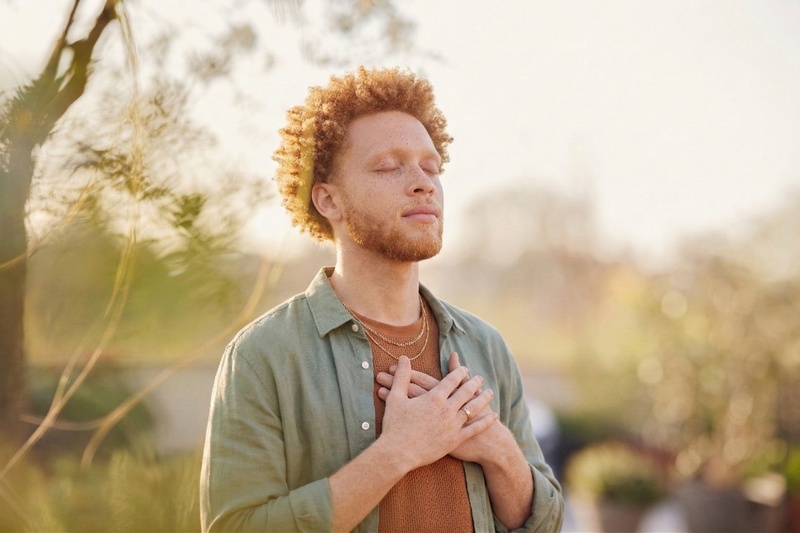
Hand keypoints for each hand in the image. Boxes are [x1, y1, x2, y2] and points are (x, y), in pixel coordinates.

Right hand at [377, 352, 502, 463]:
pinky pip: (475, 429)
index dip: (459, 372)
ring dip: (483, 399)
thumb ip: (402, 376)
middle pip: (465, 392)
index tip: (465, 368)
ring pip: (473, 408)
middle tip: (480, 378)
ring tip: (490, 392)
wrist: (398, 453)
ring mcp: (453, 425)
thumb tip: (403, 357)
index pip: (451, 380)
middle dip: (474, 383)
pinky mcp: (455, 440)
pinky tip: (493, 416)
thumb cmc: (394, 425)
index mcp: (434, 397)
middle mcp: (447, 409)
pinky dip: (485, 421)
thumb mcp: (396, 397)